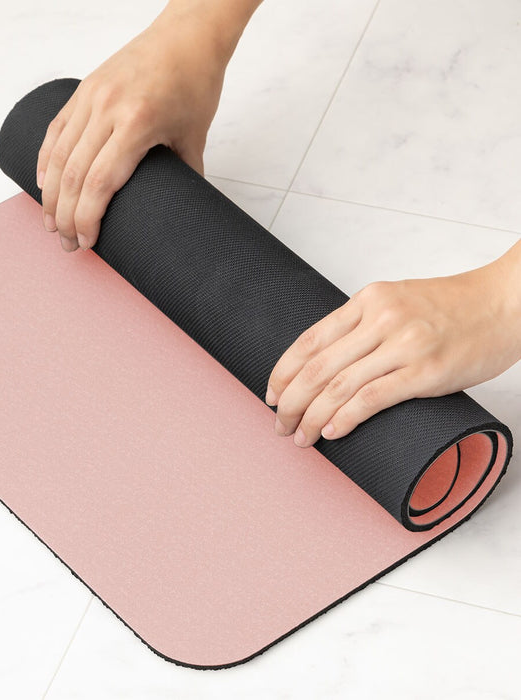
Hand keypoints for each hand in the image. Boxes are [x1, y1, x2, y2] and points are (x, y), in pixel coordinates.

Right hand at [36, 3, 241, 251]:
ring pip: (57, 155)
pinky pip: (55, 130)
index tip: (87, 242)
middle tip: (67, 243)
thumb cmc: (195, 83)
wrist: (187, 35)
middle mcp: (107, 109)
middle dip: (66, 216)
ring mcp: (90, 97)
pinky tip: (43, 185)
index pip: (99, 183)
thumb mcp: (195, 138)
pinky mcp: (82, 90)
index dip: (87, 219)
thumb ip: (186, 180)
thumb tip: (180, 214)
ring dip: (50, 195)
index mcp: (138, 123)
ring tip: (51, 222)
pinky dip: (45, 161)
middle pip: (72, 175)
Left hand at [265, 243, 520, 446]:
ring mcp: (403, 345)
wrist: (506, 304)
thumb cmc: (453, 307)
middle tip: (279, 423)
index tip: (271, 394)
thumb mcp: (398, 301)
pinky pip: (373, 398)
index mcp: (367, 300)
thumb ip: (363, 325)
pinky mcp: (426, 372)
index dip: (283, 371)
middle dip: (290, 401)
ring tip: (300, 437)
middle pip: (317, 367)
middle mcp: (380, 319)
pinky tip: (331, 432)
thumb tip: (329, 363)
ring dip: (311, 417)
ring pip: (339, 386)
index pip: (309, 340)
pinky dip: (346, 418)